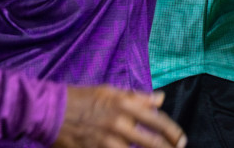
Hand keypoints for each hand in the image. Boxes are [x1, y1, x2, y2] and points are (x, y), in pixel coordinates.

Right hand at [54, 86, 184, 147]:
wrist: (51, 111)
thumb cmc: (82, 98)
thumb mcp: (111, 91)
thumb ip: (137, 97)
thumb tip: (160, 99)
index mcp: (125, 105)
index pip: (157, 121)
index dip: (173, 133)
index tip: (182, 140)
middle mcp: (118, 124)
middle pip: (151, 143)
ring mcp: (106, 141)